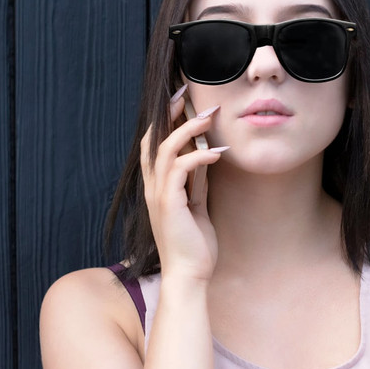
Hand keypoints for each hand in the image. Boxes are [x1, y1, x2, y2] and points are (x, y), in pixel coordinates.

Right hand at [140, 96, 225, 282]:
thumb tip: (205, 157)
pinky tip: (217, 153)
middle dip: (168, 113)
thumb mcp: (197, 205)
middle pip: (153, 138)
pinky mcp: (169, 203)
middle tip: (187, 94)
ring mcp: (158, 194)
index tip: (181, 100)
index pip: (154, 144)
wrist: (190, 274)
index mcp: (157, 186)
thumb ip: (197, 182)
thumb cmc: (194, 243)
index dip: (164, 119)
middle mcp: (152, 186)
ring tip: (209, 117)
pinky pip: (180, 169)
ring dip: (188, 129)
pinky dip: (198, 157)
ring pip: (165, 148)